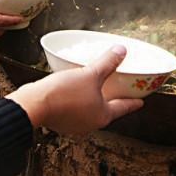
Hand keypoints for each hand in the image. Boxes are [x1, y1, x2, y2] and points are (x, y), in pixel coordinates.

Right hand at [7, 45, 143, 134]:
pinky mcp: (61, 121)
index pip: (124, 107)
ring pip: (90, 111)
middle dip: (112, 100)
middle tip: (118, 91)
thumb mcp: (90, 74)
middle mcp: (91, 124)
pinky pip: (75, 110)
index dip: (133, 102)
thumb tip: (121, 51)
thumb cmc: (65, 93)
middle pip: (107, 110)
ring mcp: (75, 124)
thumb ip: (107, 63)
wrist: (34, 105)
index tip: (141, 102)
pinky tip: (74, 90)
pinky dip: (78, 101)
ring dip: (93, 100)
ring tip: (95, 88)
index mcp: (103, 116)